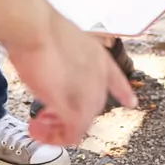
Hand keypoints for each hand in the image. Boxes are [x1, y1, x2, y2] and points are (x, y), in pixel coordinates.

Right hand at [8, 13, 137, 146]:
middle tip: (47, 115)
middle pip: (93, 105)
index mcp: (96, 56)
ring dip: (58, 128)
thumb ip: (60, 55)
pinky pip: (71, 132)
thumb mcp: (57, 39)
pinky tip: (38, 131)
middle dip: (69, 112)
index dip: (123, 92)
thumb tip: (48, 59)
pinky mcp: (75, 109)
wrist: (34, 28)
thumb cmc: (38, 28)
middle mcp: (97, 76)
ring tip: (39, 126)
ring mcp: (89, 94)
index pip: (116, 78)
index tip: (130, 102)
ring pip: (82, 123)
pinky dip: (53, 136)